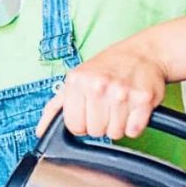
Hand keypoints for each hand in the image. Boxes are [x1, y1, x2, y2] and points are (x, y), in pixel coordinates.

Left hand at [36, 41, 167, 139]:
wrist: (144, 53)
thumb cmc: (107, 67)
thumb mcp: (76, 79)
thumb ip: (55, 107)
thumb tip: (41, 131)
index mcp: (77, 81)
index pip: (74, 126)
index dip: (82, 122)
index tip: (88, 111)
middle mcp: (98, 86)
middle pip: (95, 131)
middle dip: (101, 123)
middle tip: (107, 105)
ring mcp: (122, 93)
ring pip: (115, 133)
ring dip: (118, 124)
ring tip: (120, 105)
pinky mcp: (143, 100)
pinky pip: (133, 131)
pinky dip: (134, 124)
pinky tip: (132, 108)